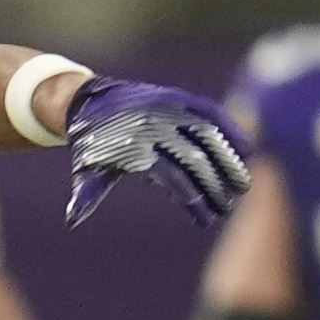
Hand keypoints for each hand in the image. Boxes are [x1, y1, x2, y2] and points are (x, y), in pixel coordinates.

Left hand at [60, 78, 250, 227]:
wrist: (86, 102)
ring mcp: (169, 111)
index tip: (207, 220)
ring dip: (230, 161)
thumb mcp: (87, 171)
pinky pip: (210, 113)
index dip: (193, 202)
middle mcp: (155, 129)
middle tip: (229, 209)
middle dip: (215, 188)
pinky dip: (231, 129)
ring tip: (244, 185)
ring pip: (209, 137)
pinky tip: (247, 149)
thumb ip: (88, 195)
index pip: (174, 181)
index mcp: (135, 150)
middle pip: (196, 162)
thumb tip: (72, 220)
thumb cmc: (91, 146)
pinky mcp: (177, 99)